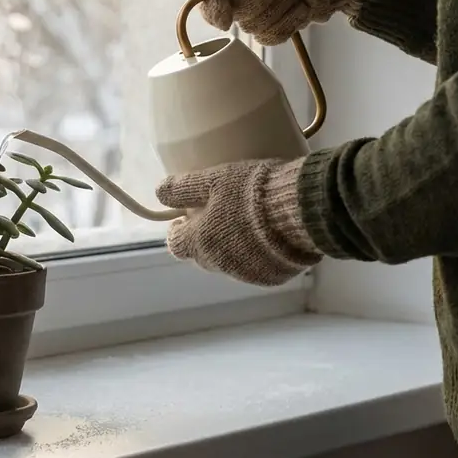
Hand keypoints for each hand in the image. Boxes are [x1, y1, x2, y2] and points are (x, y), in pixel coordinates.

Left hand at [155, 158, 321, 286]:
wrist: (299, 211)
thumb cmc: (251, 191)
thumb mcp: (212, 180)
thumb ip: (182, 188)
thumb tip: (159, 191)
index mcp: (200, 242)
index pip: (176, 245)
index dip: (178, 231)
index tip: (185, 220)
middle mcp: (218, 264)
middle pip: (202, 255)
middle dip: (205, 239)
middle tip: (218, 219)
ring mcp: (245, 274)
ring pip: (228, 263)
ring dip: (231, 249)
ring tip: (246, 226)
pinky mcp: (271, 278)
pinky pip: (256, 268)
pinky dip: (256, 256)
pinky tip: (268, 238)